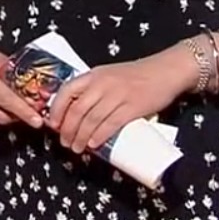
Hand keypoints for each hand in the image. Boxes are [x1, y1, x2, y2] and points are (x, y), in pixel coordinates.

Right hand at [0, 32, 44, 127]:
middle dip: (19, 116)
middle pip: (2, 116)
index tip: (37, 121)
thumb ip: (19, 81)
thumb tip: (37, 99)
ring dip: (8, 116)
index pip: (7, 100)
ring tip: (14, 105)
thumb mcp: (5, 63)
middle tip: (31, 112)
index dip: (24, 112)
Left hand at [47, 54, 195, 152]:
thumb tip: (75, 114)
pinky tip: (93, 144)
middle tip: (65, 143)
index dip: (56, 110)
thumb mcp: (108, 76)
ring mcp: (117, 95)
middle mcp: (102, 84)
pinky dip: (99, 135)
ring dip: (81, 137)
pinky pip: (111, 123)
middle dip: (67, 129)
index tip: (53, 125)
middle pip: (77, 109)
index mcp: (93, 75)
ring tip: (77, 148)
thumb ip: (94, 89)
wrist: (165, 71)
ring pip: (91, 119)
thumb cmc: (136, 76)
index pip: (66, 91)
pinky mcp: (133, 107)